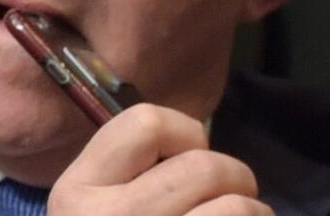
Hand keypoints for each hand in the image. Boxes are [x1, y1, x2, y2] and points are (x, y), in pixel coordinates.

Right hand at [48, 104, 273, 214]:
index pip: (146, 123)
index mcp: (76, 192)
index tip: (185, 162)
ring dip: (253, 213)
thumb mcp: (100, 205)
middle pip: (204, 166)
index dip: (183, 134)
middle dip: (234, 177)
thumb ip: (135, 170)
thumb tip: (201, 146)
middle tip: (233, 195)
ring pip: (237, 209)